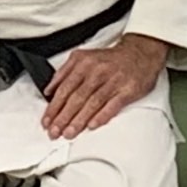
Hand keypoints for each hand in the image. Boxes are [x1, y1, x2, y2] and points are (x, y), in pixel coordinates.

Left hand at [40, 33, 166, 139]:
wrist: (140, 53)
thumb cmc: (109, 60)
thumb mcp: (83, 57)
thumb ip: (64, 72)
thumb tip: (49, 90)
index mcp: (83, 64)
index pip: (64, 89)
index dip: (54, 107)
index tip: (47, 121)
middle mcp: (97, 72)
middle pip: (76, 98)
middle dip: (63, 117)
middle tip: (54, 132)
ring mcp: (113, 81)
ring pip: (92, 103)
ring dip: (79, 120)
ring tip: (69, 133)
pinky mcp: (128, 90)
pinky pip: (113, 105)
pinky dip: (102, 116)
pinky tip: (92, 126)